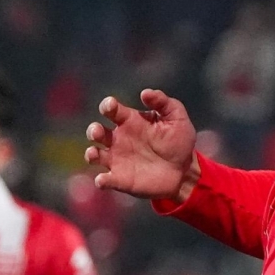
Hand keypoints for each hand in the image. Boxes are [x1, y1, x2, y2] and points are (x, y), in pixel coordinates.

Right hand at [86, 90, 200, 203]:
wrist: (184, 171)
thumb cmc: (179, 141)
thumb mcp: (177, 118)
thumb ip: (163, 102)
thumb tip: (145, 93)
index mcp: (130, 121)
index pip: (111, 110)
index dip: (107, 105)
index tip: (110, 106)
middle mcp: (119, 139)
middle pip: (96, 131)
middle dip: (93, 130)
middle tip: (99, 132)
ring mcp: (117, 159)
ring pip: (94, 154)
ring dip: (90, 153)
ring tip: (95, 154)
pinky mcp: (120, 179)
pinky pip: (104, 180)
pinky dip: (101, 180)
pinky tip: (103, 180)